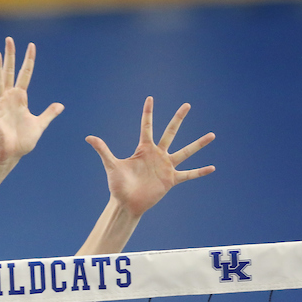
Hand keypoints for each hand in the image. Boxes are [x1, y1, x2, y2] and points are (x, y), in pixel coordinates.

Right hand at [0, 37, 63, 166]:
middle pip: (9, 72)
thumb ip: (49, 114)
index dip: (28, 60)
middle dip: (10, 56)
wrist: (11, 155)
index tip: (31, 45)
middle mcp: (9, 98)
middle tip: (9, 39)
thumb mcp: (39, 124)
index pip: (25, 74)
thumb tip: (60, 105)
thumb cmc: (22, 141)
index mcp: (20, 98)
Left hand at [86, 97, 214, 217]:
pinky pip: (188, 174)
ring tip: (212, 135)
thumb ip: (103, 150)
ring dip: (198, 144)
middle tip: (187, 105)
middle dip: (178, 118)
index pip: (147, 126)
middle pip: (170, 132)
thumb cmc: (118, 186)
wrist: (126, 203)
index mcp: (143, 149)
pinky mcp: (171, 179)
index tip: (150, 98)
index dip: (148, 112)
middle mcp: (157, 155)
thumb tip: (88, 137)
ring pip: (185, 151)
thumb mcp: (111, 165)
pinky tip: (212, 167)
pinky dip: (200, 172)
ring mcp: (166, 166)